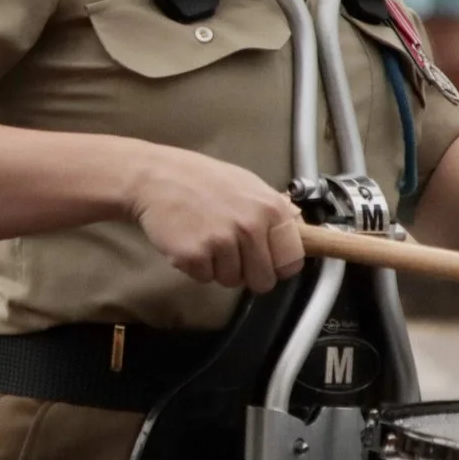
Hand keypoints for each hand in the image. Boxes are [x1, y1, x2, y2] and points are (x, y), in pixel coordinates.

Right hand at [126, 147, 306, 293]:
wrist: (156, 178)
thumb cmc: (203, 180)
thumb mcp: (248, 185)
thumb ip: (275, 210)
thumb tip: (302, 229)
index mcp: (271, 209)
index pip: (292, 261)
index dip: (278, 265)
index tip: (266, 260)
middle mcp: (250, 227)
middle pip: (263, 281)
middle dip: (248, 273)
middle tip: (230, 251)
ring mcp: (221, 242)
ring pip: (232, 281)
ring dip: (218, 267)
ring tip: (206, 239)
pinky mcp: (194, 256)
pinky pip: (204, 279)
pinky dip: (195, 266)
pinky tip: (189, 241)